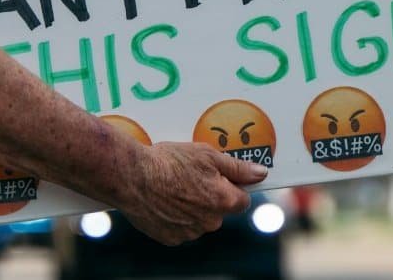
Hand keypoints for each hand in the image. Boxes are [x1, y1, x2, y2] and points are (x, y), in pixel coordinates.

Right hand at [120, 142, 267, 245]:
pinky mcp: (171, 238)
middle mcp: (210, 222)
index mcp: (223, 201)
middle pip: (219, 210)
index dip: (232, 185)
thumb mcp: (206, 154)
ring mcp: (190, 233)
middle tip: (190, 176)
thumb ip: (237, 167)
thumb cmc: (168, 162)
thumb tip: (261, 173)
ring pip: (199, 219)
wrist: (131, 177)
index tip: (219, 176)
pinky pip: (180, 228)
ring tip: (172, 186)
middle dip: (210, 196)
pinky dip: (175, 217)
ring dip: (192, 207)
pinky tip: (163, 200)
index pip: (242, 199)